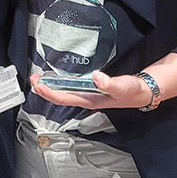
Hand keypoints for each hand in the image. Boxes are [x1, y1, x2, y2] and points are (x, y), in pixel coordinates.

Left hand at [29, 71, 152, 109]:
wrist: (142, 92)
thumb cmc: (132, 91)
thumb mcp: (122, 86)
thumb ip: (109, 82)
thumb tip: (96, 77)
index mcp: (91, 100)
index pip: (65, 98)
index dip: (50, 93)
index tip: (39, 84)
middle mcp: (87, 100)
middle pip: (61, 98)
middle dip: (45, 90)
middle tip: (34, 79)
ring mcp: (89, 96)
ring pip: (65, 94)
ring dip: (51, 88)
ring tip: (41, 79)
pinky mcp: (92, 90)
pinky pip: (71, 89)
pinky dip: (61, 85)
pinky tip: (59, 80)